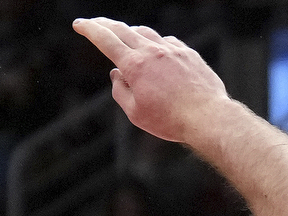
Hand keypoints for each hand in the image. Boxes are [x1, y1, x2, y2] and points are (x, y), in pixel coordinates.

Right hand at [71, 18, 229, 146]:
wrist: (208, 117)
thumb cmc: (170, 120)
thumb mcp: (136, 113)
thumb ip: (120, 91)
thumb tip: (116, 74)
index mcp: (134, 65)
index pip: (105, 39)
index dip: (89, 29)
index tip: (79, 24)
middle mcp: (152, 51)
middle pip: (122, 29)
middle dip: (104, 24)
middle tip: (94, 23)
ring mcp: (172, 49)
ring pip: (146, 33)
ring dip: (131, 32)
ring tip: (124, 36)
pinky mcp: (188, 53)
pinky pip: (167, 42)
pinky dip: (156, 44)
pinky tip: (156, 51)